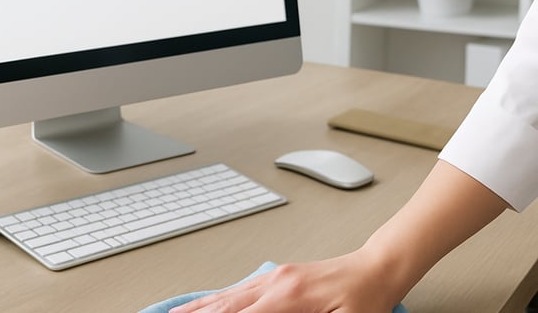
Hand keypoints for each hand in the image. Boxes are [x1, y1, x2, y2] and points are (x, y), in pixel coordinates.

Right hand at [169, 251, 396, 312]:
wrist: (378, 268)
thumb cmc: (367, 299)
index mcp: (289, 296)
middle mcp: (275, 282)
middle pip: (225, 306)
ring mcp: (275, 276)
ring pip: (227, 295)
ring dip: (199, 308)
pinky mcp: (278, 276)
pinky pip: (239, 289)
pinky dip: (216, 298)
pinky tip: (205, 304)